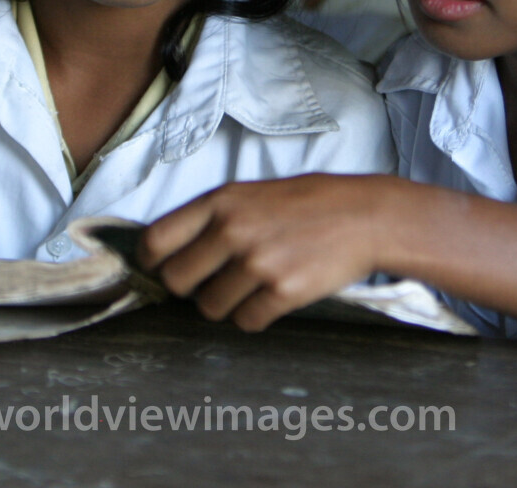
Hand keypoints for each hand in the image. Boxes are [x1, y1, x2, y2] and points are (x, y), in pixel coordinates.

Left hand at [138, 173, 396, 331]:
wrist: (365, 216)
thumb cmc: (307, 204)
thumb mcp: (252, 193)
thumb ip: (213, 218)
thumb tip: (170, 252)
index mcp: (220, 201)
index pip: (156, 240)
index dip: (152, 262)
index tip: (161, 269)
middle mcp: (233, 231)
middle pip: (176, 281)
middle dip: (190, 288)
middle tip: (212, 282)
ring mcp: (257, 262)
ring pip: (209, 308)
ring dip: (226, 304)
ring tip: (252, 286)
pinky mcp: (282, 292)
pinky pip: (245, 322)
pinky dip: (254, 316)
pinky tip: (272, 297)